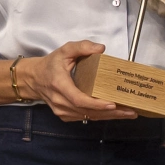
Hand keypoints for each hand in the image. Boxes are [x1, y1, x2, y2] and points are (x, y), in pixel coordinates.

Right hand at [18, 40, 136, 121]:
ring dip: (109, 117)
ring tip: (128, 113)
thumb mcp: (64, 50)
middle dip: (111, 113)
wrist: (34, 79)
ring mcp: (62, 111)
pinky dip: (101, 116)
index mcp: (59, 85)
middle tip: (131, 111)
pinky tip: (115, 114)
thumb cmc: (51, 65)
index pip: (79, 100)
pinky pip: (85, 118)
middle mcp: (60, 102)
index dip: (96, 104)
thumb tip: (101, 48)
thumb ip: (82, 46)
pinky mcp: (65, 116)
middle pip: (88, 112)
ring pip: (88, 117)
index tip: (112, 104)